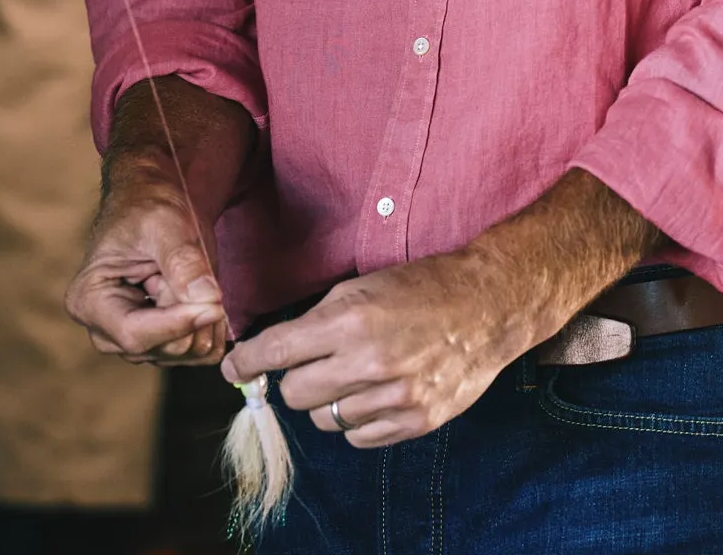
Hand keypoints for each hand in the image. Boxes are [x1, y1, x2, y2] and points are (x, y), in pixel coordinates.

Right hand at [66, 161, 227, 365]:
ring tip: (204, 282)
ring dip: (203, 323)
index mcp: (89, 300)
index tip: (215, 304)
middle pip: (158, 348)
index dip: (178, 324)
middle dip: (194, 319)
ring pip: (178, 354)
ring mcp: (129, 338)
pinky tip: (214, 302)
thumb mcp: (164, 223)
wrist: (151, 201)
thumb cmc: (148, 206)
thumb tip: (207, 298)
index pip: (134, 332)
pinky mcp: (155, 340)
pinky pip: (190, 353)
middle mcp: (104, 330)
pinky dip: (210, 333)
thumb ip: (182, 260)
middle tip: (210, 282)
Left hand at [221, 169, 657, 445]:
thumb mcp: (364, 284)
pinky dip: (357, 420)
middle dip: (296, 378)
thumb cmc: (423, 286)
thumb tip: (271, 351)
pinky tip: (375, 392)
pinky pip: (357, 438)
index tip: (233, 368)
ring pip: (324, 420)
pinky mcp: (414, 421)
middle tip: (316, 360)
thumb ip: (317, 319)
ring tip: (357, 373)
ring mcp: (394, 396)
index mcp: (350, 318)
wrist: (488, 304)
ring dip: (330, 400)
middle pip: (295, 393)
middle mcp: (368, 361)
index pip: (275, 353)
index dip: (246, 363)